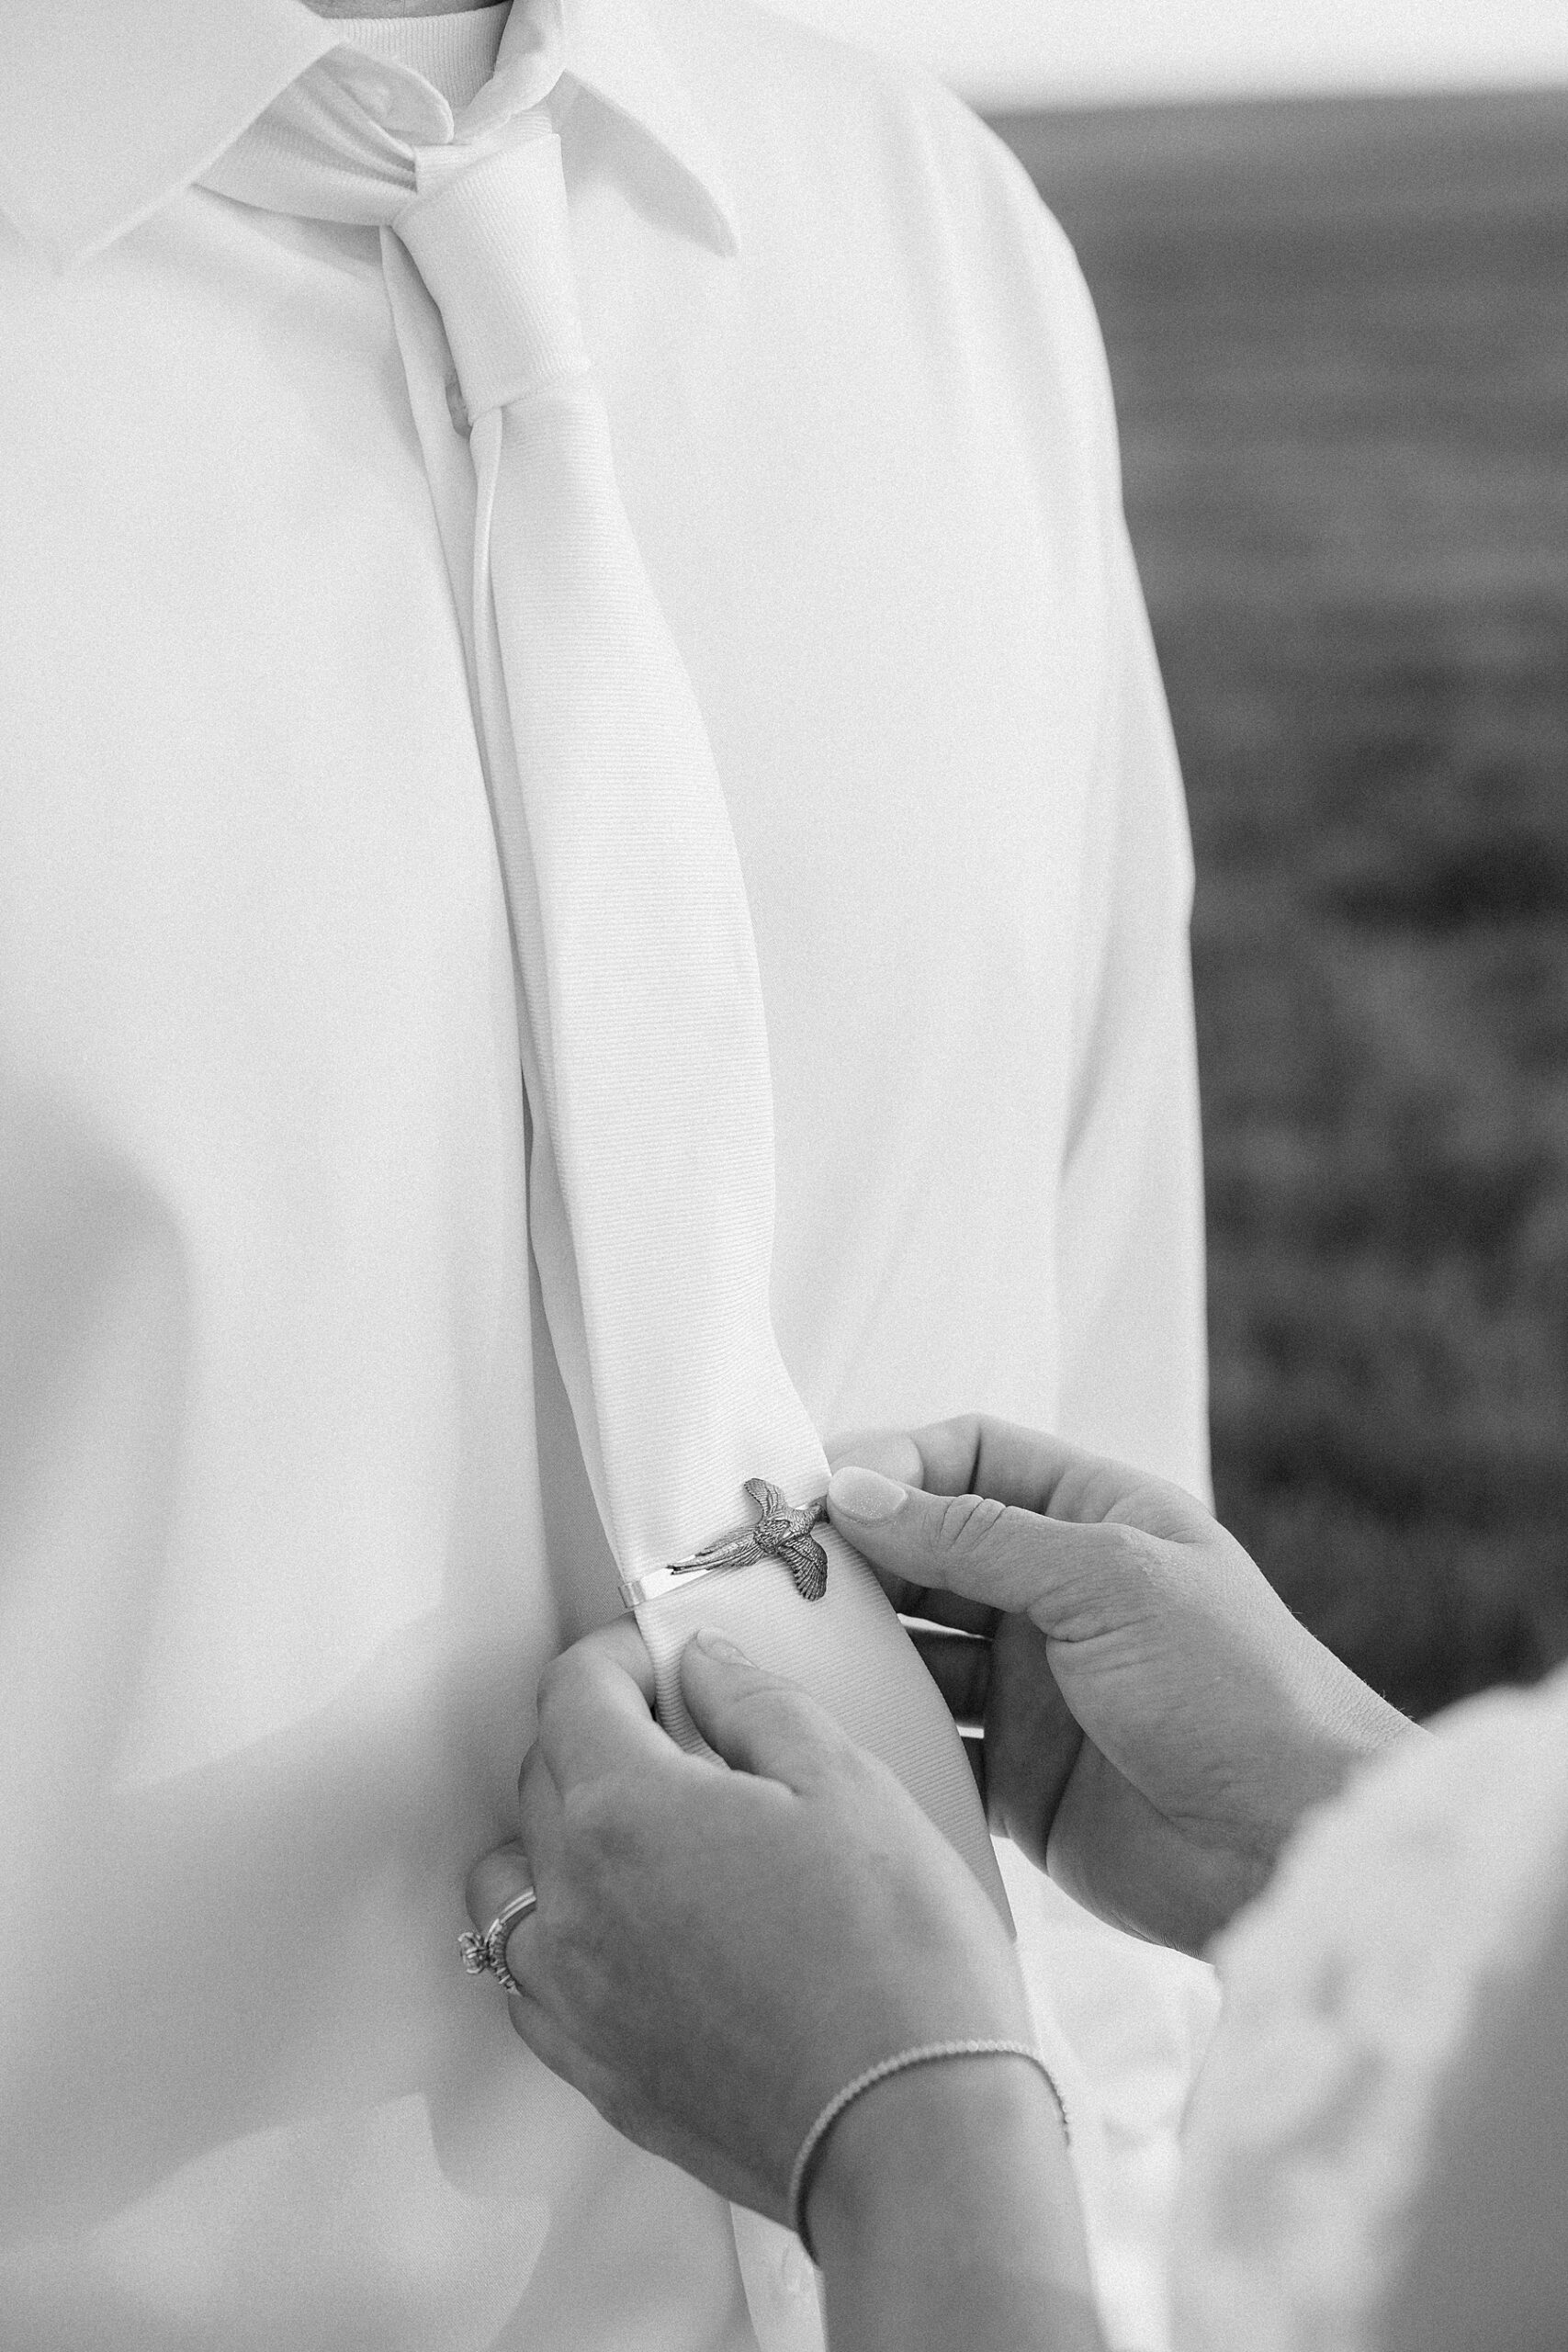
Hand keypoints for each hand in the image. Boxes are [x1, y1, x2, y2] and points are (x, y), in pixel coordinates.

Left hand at [465, 1617, 1033, 2227]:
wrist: (912, 2138)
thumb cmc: (896, 1963)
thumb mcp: (849, 1786)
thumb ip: (757, 1704)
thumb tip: (703, 1665)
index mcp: (625, 1811)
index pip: (571, 1691)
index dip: (617, 1654)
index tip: (660, 1658)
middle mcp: (574, 1901)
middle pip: (540, 1774)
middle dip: (598, 1729)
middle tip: (679, 1727)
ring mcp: (576, 1997)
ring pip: (510, 1880)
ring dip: (556, 1833)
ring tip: (643, 1829)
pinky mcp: (598, 2072)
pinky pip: (531, 1981)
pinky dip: (559, 1936)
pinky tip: (629, 1931)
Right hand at [826, 1417, 1415, 1953]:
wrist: (1301, 1851)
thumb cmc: (1235, 1690)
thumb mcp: (1107, 1582)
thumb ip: (976, 1537)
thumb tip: (856, 1489)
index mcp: (1096, 1519)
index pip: (969, 1458)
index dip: (891, 1465)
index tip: (815, 1495)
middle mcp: (1057, 1594)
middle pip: (928, 1550)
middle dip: (854, 1557)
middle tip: (772, 1576)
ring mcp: (1035, 1688)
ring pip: (917, 1648)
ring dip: (856, 1648)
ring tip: (782, 1652)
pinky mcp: (1019, 1779)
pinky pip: (929, 1741)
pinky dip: (880, 1736)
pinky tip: (830, 1733)